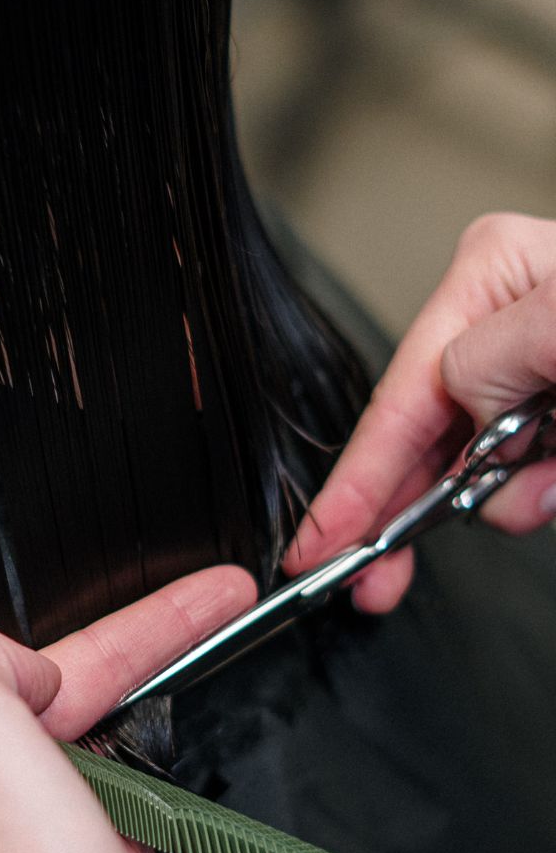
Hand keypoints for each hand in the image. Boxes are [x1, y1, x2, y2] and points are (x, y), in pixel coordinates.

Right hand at [287, 213, 555, 612]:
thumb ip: (496, 354)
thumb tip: (458, 400)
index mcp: (494, 273)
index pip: (402, 396)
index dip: (357, 482)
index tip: (321, 543)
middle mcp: (511, 319)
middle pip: (430, 436)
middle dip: (419, 504)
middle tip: (378, 579)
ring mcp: (542, 370)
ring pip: (485, 466)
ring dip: (511, 497)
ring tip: (555, 484)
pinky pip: (532, 476)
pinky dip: (543, 490)